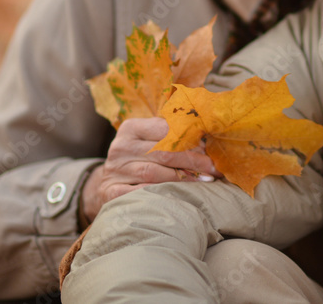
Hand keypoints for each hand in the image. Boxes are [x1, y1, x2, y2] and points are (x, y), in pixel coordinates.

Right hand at [80, 117, 218, 223]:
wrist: (109, 182)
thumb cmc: (139, 158)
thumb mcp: (149, 140)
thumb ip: (171, 136)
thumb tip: (207, 141)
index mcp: (131, 128)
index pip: (164, 130)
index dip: (189, 140)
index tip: (209, 149)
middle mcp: (120, 147)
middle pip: (163, 152)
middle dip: (193, 160)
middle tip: (213, 168)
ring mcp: (114, 171)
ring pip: (154, 173)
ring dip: (183, 177)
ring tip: (205, 180)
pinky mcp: (112, 192)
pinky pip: (142, 192)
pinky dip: (163, 193)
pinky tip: (181, 195)